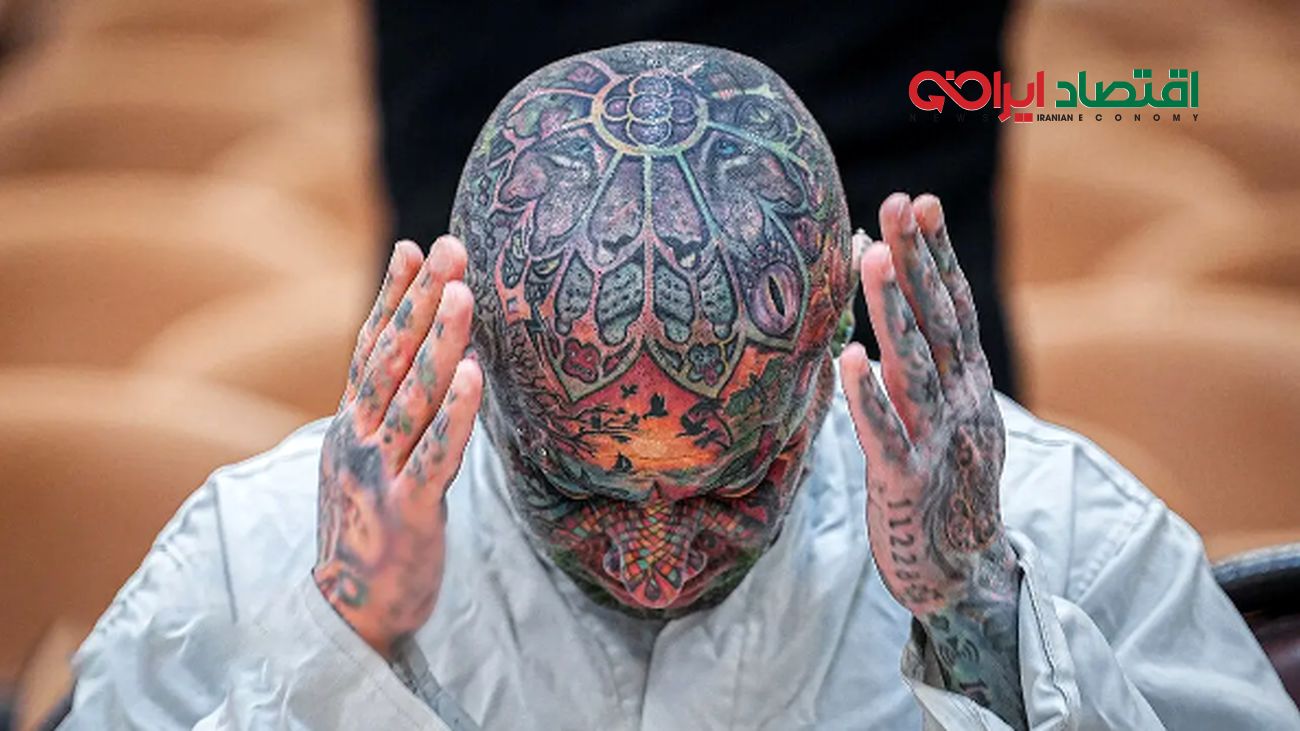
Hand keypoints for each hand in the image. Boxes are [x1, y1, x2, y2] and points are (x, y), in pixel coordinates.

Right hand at [314, 236, 482, 657]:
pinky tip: (472, 374)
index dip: (392, 297)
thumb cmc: (370, 530)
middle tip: (451, 248)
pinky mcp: (409, 510)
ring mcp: (380, 474)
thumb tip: (414, 366)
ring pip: (413, 397)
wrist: (347, 613)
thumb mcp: (367, 462)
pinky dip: (454, 413)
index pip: (371, 348)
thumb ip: (384, 415)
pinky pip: (435, 454)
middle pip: (391, 359)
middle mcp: (359, 440)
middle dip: (422, 300)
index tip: (415, 248)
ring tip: (463, 293)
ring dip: (438, 341)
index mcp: (350, 426)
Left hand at [839, 193, 1012, 616]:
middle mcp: (958, 402)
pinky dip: (868, 398)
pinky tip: (848, 361)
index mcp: (967, 384)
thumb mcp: (946, 414)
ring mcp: (935, 441)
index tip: (922, 204)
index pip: (952, 307)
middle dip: (918, 259)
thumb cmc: (943, 484)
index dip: (938, 256)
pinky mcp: (905, 480)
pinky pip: (884, 435)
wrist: (963, 572)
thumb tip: (898, 305)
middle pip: (937, 320)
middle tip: (901, 201)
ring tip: (873, 255)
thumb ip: (927, 362)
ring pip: (912, 365)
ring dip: (893, 308)